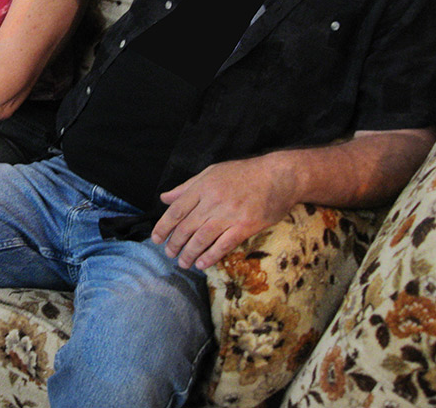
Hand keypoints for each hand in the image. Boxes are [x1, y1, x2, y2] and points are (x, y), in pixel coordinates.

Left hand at [150, 156, 295, 270]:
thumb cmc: (243, 173)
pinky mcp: (246, 226)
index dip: (164, 226)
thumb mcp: (212, 172)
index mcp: (203, 187)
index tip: (156, 238)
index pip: (177, 210)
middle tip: (169, 253)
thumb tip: (165, 198)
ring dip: (189, 253)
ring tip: (183, 262)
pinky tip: (202, 263)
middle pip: (187, 226)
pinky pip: (224, 245)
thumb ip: (187, 187)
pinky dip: (210, 256)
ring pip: (202, 238)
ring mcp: (229, 215)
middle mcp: (213, 201)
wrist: (279, 176)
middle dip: (175, 243)